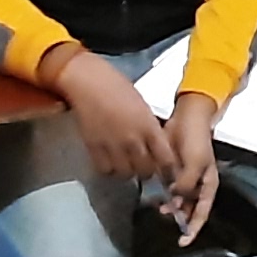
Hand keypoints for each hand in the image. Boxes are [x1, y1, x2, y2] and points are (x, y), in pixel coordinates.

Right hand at [52, 46, 174, 178]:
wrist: (88, 82)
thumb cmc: (118, 87)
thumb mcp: (144, 106)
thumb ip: (150, 128)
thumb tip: (157, 146)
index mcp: (149, 127)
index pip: (166, 159)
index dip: (167, 169)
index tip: (165, 170)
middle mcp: (133, 140)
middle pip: (146, 171)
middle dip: (147, 170)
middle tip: (143, 164)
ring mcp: (113, 146)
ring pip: (126, 174)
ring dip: (127, 171)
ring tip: (125, 162)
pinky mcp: (94, 148)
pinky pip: (105, 170)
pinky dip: (109, 168)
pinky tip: (109, 160)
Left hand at [162, 93, 221, 244]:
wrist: (186, 118)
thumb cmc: (197, 140)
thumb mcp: (196, 163)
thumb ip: (186, 185)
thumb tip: (175, 200)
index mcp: (207, 186)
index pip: (202, 213)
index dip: (194, 229)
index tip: (183, 241)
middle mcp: (196, 186)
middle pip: (188, 210)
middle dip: (178, 217)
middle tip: (165, 215)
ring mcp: (182, 179)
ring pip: (175, 201)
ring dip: (167, 205)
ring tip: (158, 205)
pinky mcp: (170, 172)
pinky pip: (165, 188)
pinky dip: (160, 194)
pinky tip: (152, 194)